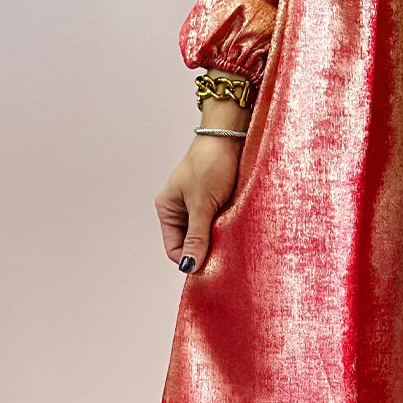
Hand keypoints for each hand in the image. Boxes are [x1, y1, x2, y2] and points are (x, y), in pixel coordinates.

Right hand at [154, 135, 242, 273]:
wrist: (230, 135)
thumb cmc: (210, 162)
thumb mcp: (202, 204)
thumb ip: (196, 236)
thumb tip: (189, 266)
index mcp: (167, 208)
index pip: (174, 247)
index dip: (189, 259)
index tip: (209, 268)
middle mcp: (180, 207)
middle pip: (191, 241)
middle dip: (205, 248)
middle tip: (223, 253)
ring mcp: (198, 203)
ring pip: (206, 232)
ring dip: (217, 237)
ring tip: (230, 236)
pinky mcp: (215, 199)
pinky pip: (218, 221)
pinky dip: (225, 226)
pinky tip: (235, 226)